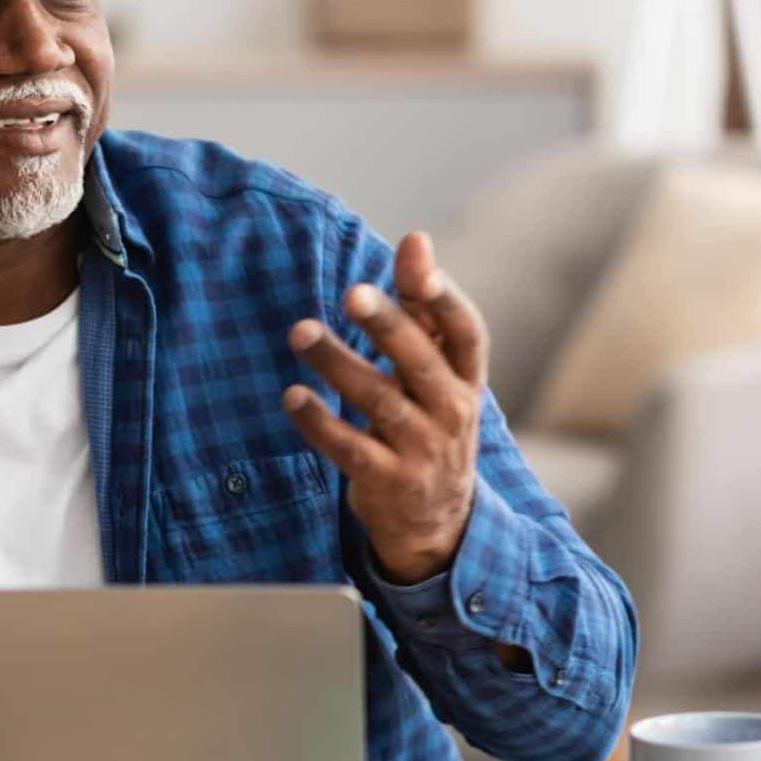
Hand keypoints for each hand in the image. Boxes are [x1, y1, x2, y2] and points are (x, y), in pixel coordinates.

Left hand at [282, 232, 488, 583]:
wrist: (438, 521)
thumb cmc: (430, 422)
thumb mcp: (438, 372)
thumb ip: (422, 310)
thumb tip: (416, 238)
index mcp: (467, 379)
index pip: (466, 333)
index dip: (444, 297)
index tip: (416, 259)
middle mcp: (452, 412)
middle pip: (421, 363)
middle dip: (389, 326)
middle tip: (352, 292)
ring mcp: (422, 451)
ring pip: (379, 402)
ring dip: (339, 365)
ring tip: (300, 332)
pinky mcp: (388, 482)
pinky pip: (351, 449)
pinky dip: (321, 423)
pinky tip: (292, 396)